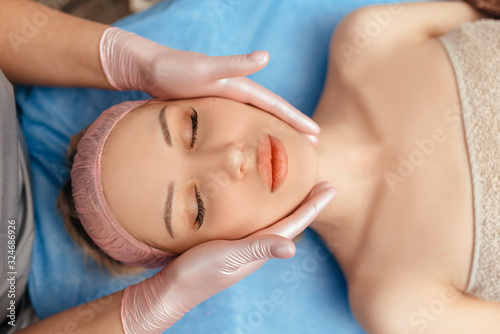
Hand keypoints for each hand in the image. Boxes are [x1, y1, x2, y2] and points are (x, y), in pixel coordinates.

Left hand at [99, 27, 318, 143]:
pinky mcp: (214, 109)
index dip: (296, 119)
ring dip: (276, 131)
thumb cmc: (175, 70)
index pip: (276, 105)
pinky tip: (253, 144)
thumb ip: (234, 64)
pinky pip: (241, 124)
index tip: (316, 134)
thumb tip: (266, 56)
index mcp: (241, 86)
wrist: (150, 69)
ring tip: (291, 147)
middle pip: (272, 113)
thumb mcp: (205, 69)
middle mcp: (238, 93)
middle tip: (313, 147)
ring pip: (258, 119)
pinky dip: (253, 133)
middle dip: (294, 128)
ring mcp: (227, 102)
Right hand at [120, 182, 336, 332]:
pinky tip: (260, 202)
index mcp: (262, 247)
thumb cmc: (200, 273)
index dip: (314, 206)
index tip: (331, 188)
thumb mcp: (229, 257)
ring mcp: (244, 245)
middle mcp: (257, 245)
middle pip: (290, 221)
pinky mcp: (229, 242)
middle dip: (307, 203)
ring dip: (290, 205)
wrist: (173, 289)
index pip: (296, 223)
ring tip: (300, 189)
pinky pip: (256, 222)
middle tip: (322, 183)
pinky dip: (266, 208)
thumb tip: (292, 247)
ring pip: (275, 220)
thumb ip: (259, 248)